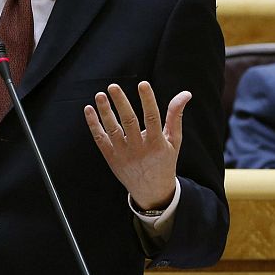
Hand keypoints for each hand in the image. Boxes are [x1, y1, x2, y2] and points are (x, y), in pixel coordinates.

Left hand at [84, 81, 184, 211]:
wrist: (151, 190)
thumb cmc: (164, 161)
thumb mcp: (174, 140)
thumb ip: (176, 116)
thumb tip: (185, 93)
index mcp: (156, 143)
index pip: (152, 118)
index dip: (148, 100)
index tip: (143, 84)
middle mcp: (139, 149)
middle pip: (129, 122)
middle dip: (121, 103)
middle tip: (113, 87)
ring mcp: (123, 154)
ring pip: (112, 130)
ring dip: (105, 112)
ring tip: (100, 95)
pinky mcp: (111, 158)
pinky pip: (100, 139)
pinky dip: (93, 124)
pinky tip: (89, 109)